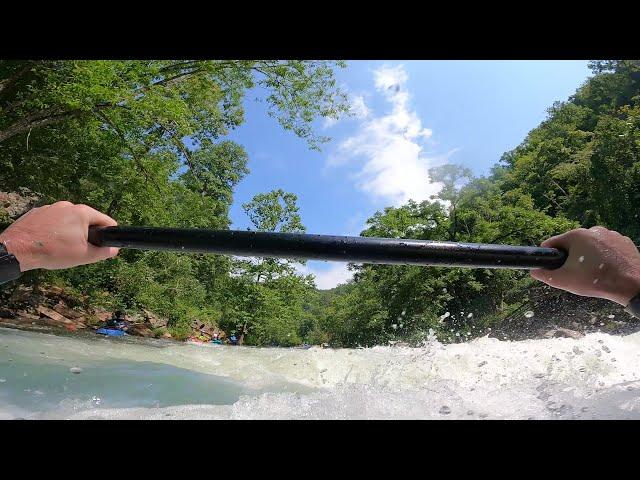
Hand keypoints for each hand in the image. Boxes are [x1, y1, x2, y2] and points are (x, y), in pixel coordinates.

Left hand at [0, 201, 118, 271]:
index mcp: (82, 213)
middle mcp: (67, 206)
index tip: (104, 245)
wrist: (18, 249)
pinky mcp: (37, 212)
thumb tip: (114, 250)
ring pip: (68, 221)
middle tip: (79, 249)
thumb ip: (103, 252)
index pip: (106, 220)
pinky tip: (49, 242)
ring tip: (60, 247)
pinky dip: (54, 230)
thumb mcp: (84, 256)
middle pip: (86, 220)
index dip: (109, 234)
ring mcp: (50, 208)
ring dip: (69, 232)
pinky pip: (53, 221)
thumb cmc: (52, 251)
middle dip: (86, 234)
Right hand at [531, 226, 639, 305]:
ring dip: (588, 257)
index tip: (554, 268)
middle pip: (572, 244)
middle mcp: (593, 230)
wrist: (632, 284)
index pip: (553, 243)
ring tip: (593, 273)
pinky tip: (606, 269)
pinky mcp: (623, 241)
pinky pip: (606, 248)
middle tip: (576, 274)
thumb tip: (534, 271)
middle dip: (571, 258)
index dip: (550, 256)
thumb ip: (545, 275)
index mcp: (576, 235)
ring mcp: (610, 234)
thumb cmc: (597, 281)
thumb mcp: (564, 280)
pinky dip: (604, 257)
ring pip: (590, 246)